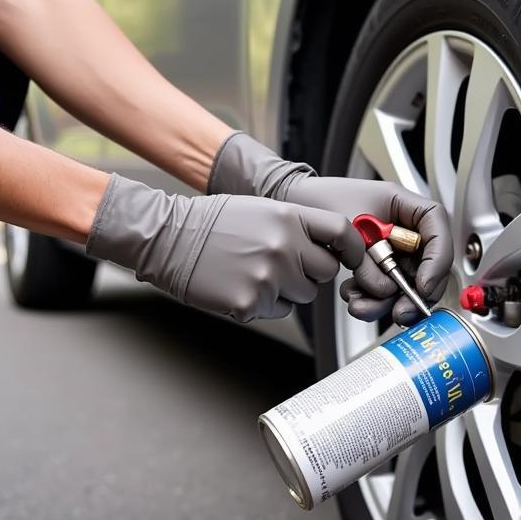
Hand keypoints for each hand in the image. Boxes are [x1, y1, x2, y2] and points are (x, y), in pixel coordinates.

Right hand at [86, 174, 364, 321]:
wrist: (167, 238)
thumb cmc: (212, 223)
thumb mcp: (263, 209)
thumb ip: (298, 226)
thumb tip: (329, 247)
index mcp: (289, 217)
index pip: (342, 232)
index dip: (352, 249)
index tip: (353, 259)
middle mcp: (283, 245)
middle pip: (326, 272)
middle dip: (312, 272)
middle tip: (283, 265)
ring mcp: (269, 276)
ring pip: (304, 295)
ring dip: (288, 290)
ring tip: (255, 272)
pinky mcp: (251, 302)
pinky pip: (278, 310)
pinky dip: (263, 303)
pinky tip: (240, 285)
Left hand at [207, 134, 453, 324]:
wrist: (294, 206)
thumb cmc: (322, 200)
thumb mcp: (351, 226)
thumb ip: (370, 259)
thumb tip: (386, 289)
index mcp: (406, 207)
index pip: (438, 230)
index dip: (437, 260)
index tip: (423, 284)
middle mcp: (405, 230)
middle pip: (429, 266)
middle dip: (414, 294)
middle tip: (401, 312)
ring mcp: (393, 250)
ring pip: (406, 284)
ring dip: (386, 302)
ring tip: (360, 305)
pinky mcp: (378, 266)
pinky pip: (384, 289)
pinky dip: (371, 299)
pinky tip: (353, 297)